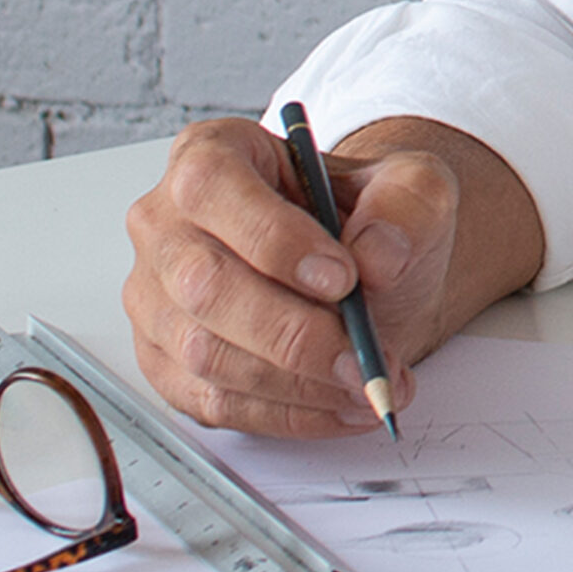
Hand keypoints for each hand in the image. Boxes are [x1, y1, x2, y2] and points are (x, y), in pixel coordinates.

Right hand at [123, 117, 534, 436]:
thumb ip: (407, 205)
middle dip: (293, 334)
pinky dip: (287, 416)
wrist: (370, 273)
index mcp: (213, 155)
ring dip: (297, 384)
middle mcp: (167, 224)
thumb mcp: (414, 188)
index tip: (343, 279)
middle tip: (363, 359)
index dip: (273, 239)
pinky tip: (342, 407)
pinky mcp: (169, 362)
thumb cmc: (371, 220)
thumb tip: (378, 255)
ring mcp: (158, 298)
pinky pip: (214, 402)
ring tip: (369, 384)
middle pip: (203, 285)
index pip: (212, 188)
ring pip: (205, 354)